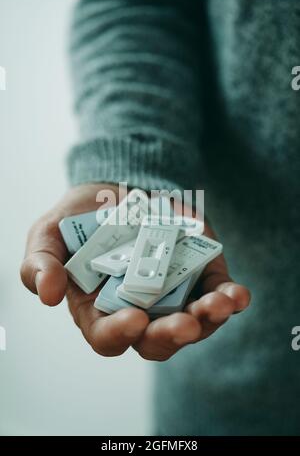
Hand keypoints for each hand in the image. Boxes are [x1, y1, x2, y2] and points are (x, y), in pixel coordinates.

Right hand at [21, 183, 249, 360]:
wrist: (119, 188)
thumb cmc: (80, 219)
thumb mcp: (48, 236)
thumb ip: (39, 265)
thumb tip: (48, 295)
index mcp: (100, 310)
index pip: (108, 337)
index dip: (119, 335)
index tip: (132, 320)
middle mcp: (140, 309)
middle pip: (157, 340)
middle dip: (171, 335)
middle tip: (184, 325)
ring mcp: (173, 294)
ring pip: (194, 322)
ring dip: (208, 319)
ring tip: (218, 304)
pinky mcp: (199, 273)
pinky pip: (217, 294)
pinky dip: (229, 298)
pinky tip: (237, 295)